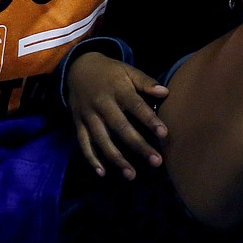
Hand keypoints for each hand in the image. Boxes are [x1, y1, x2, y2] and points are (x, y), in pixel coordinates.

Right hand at [66, 52, 168, 178]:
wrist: (77, 68)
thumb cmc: (110, 72)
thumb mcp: (127, 70)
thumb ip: (145, 82)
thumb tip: (165, 92)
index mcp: (118, 90)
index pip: (136, 106)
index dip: (149, 120)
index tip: (164, 134)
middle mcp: (103, 104)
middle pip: (121, 127)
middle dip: (139, 145)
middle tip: (156, 162)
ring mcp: (89, 115)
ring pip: (102, 140)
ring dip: (116, 158)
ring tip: (132, 175)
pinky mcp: (78, 123)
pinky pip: (83, 143)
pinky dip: (91, 158)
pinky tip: (102, 173)